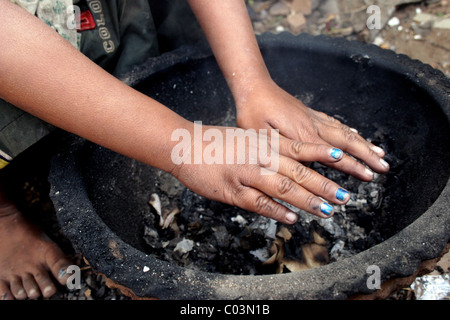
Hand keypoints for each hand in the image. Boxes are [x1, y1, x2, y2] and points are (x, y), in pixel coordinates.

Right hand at [171, 123, 352, 223]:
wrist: (186, 146)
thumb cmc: (217, 142)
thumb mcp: (247, 137)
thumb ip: (269, 147)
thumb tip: (292, 157)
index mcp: (264, 142)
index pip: (300, 147)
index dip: (322, 154)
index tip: (343, 159)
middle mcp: (260, 156)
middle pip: (298, 171)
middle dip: (324, 185)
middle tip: (344, 197)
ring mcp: (247, 173)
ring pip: (283, 188)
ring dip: (307, 201)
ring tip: (327, 211)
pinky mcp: (233, 190)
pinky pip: (259, 203)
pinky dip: (277, 211)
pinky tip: (292, 218)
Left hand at [235, 80, 389, 181]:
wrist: (254, 87)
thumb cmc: (253, 113)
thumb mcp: (262, 137)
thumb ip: (284, 151)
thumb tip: (306, 165)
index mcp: (303, 136)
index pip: (335, 154)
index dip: (353, 166)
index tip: (369, 176)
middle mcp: (313, 126)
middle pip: (348, 142)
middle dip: (368, 155)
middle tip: (384, 167)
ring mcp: (313, 118)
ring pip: (344, 132)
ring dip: (363, 143)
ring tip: (379, 153)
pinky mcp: (309, 113)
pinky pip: (334, 122)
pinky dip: (348, 129)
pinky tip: (354, 132)